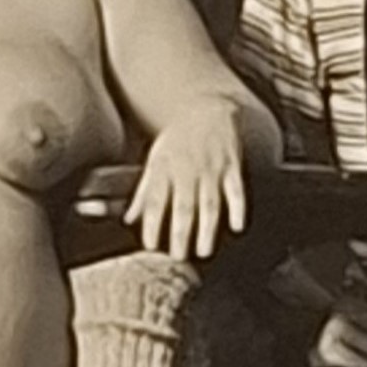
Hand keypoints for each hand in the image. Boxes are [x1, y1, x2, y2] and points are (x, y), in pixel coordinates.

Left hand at [126, 97, 248, 260]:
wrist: (206, 109)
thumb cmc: (178, 141)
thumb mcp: (154, 161)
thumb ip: (142, 193)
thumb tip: (128, 220)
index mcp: (164, 169)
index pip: (155, 201)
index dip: (151, 224)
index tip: (149, 247)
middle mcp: (187, 170)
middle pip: (183, 206)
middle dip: (179, 233)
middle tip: (177, 258)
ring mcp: (212, 168)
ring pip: (209, 202)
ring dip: (207, 229)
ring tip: (203, 251)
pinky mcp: (232, 166)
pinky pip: (236, 190)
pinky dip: (238, 208)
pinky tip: (237, 227)